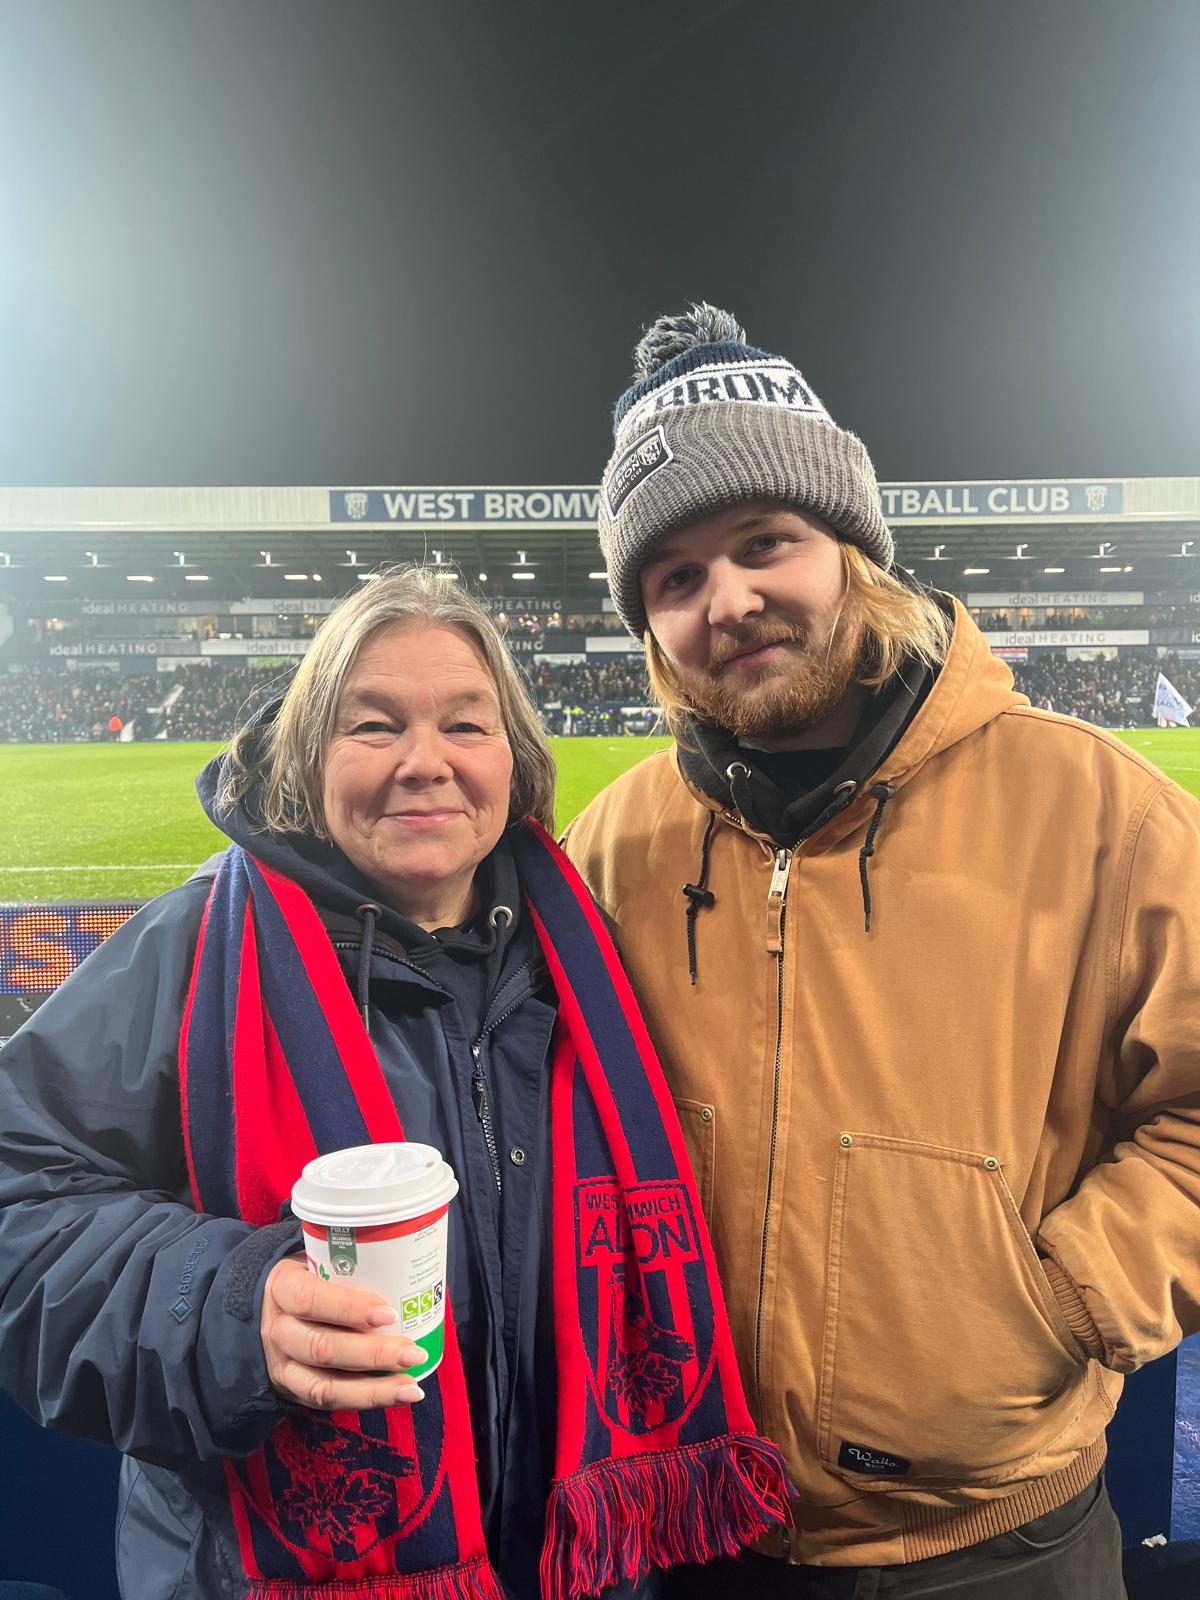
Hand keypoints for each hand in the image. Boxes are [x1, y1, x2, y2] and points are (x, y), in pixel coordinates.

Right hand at [262, 1257, 426, 1409]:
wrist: (273, 1306)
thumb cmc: (311, 1276)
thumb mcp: (318, 1258)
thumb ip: (351, 1265)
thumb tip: (408, 1270)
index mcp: (282, 1287)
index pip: (309, 1299)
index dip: (349, 1309)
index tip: (389, 1313)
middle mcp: (277, 1329)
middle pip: (321, 1348)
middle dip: (372, 1354)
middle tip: (413, 1352)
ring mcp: (282, 1364)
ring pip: (324, 1385)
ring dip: (373, 1388)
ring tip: (411, 1385)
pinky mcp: (292, 1389)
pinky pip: (328, 1402)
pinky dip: (366, 1400)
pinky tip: (398, 1394)